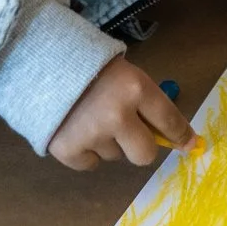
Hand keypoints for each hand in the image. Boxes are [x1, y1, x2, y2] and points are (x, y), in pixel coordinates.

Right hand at [46, 58, 193, 170]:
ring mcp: (92, 134)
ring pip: (114, 156)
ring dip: (107, 143)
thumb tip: (170, 136)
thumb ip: (144, 101)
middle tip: (127, 133)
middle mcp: (117, 114)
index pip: (169, 121)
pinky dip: (85, 152)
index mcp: (136, 88)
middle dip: (140, 146)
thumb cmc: (88, 64)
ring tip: (89, 116)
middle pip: (145, 154)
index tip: (189, 145)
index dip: (181, 136)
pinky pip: (90, 165)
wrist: (38, 60)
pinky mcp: (67, 150)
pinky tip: (75, 129)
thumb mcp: (123, 72)